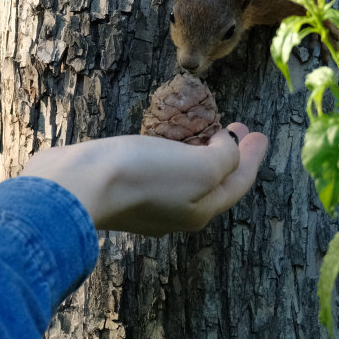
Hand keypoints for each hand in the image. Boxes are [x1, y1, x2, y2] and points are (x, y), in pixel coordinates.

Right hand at [20, 123, 267, 235]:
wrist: (78, 184)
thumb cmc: (143, 175)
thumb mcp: (200, 168)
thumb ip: (224, 160)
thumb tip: (224, 147)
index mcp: (201, 210)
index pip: (238, 182)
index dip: (252, 156)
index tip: (260, 133)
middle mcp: (177, 211)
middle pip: (214, 181)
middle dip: (230, 154)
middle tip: (239, 127)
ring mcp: (149, 201)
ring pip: (187, 174)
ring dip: (202, 150)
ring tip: (207, 128)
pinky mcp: (124, 184)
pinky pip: (161, 166)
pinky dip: (174, 150)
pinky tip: (167, 136)